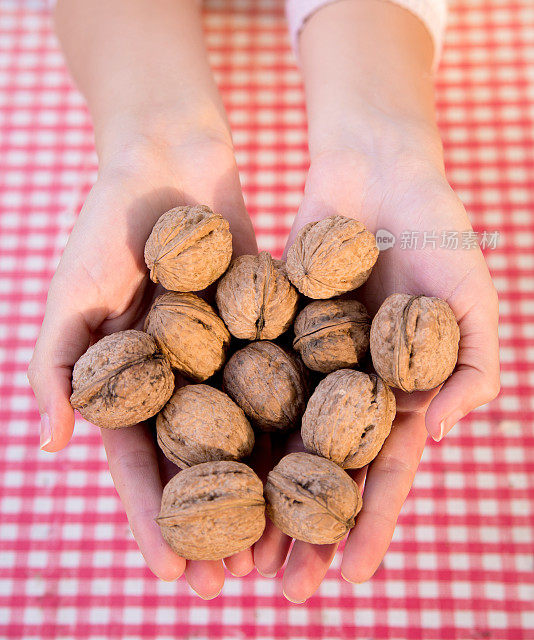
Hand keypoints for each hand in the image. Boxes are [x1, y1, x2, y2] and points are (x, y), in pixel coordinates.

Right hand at [28, 137, 257, 596]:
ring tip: (291, 539)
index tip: (177, 573)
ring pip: (250, 431)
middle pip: (202, 461)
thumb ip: (58, 364)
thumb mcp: (71, 292)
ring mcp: (225, 354)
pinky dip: (301, 416)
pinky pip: (285, 376)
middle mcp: (181, 377)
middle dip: (219, 521)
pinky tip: (328, 459)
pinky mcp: (267, 323)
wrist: (170, 159)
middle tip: (243, 579)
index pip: (141, 464)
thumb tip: (53, 444)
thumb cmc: (107, 223)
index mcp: (131, 382)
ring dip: (267, 484)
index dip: (155, 519)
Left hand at [254, 144, 499, 600]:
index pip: (385, 469)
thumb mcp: (472, 295)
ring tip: (234, 545)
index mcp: (401, 391)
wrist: (377, 165)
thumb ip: (471, 366)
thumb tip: (439, 432)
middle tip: (278, 586)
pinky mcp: (268, 325)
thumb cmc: (439, 228)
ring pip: (278, 436)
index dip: (371, 523)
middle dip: (306, 528)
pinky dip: (226, 417)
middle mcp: (349, 384)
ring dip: (259, 491)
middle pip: (325, 468)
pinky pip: (244, 375)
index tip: (348, 577)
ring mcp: (306, 358)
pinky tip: (199, 460)